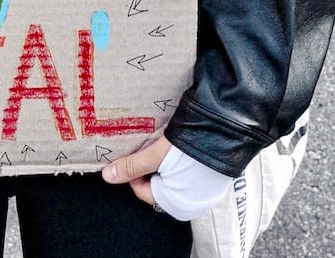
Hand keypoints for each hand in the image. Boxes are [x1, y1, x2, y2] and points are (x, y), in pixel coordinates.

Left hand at [102, 138, 232, 220]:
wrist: (227, 130)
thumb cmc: (190, 146)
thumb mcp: (156, 155)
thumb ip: (132, 166)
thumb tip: (107, 177)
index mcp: (175, 203)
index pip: (141, 191)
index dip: (133, 171)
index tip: (133, 152)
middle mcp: (190, 201)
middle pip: (156, 183)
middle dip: (148, 165)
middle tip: (147, 146)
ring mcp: (203, 189)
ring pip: (170, 176)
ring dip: (162, 161)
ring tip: (161, 143)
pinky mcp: (211, 176)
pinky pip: (187, 171)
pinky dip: (178, 159)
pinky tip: (176, 144)